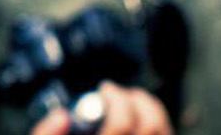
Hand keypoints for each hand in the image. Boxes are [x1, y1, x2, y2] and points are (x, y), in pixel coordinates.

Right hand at [29, 83, 172, 134]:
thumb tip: (63, 116)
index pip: (122, 126)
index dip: (117, 101)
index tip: (105, 90)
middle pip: (151, 129)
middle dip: (139, 102)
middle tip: (123, 94)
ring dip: (153, 115)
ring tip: (136, 106)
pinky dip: (158, 131)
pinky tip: (142, 127)